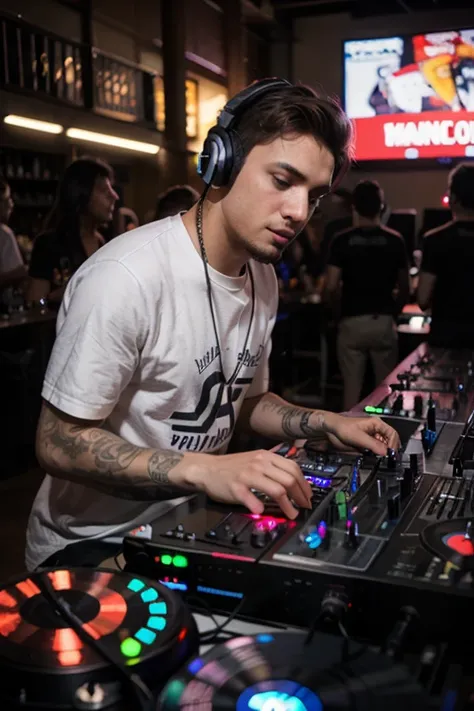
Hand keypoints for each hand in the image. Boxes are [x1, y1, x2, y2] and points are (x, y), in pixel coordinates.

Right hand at [184, 450, 312, 518]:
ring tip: (292, 514)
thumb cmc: (233, 467)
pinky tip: (262, 512)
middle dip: (300, 496)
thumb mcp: (255, 460)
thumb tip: (294, 481)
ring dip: (288, 505)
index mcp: (266, 456)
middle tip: (304, 507)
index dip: (304, 484)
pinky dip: (260, 507)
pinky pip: (252, 499)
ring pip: (277, 490)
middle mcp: (259, 463)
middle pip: (289, 479)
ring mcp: (248, 475)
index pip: (293, 468)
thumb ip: (272, 467)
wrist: (207, 468)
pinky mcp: (236, 487)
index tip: (308, 496)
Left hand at [325, 414, 399, 455]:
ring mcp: (371, 438)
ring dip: (383, 453)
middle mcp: (375, 431)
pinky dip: (376, 455)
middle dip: (389, 449)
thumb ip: (373, 445)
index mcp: (376, 424)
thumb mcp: (359, 437)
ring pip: (383, 447)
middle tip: (387, 458)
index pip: (392, 434)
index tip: (390, 453)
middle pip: (389, 441)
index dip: (393, 444)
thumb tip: (385, 452)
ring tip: (380, 458)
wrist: (331, 431)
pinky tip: (374, 458)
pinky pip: (375, 451)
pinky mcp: (366, 445)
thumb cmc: (343, 427)